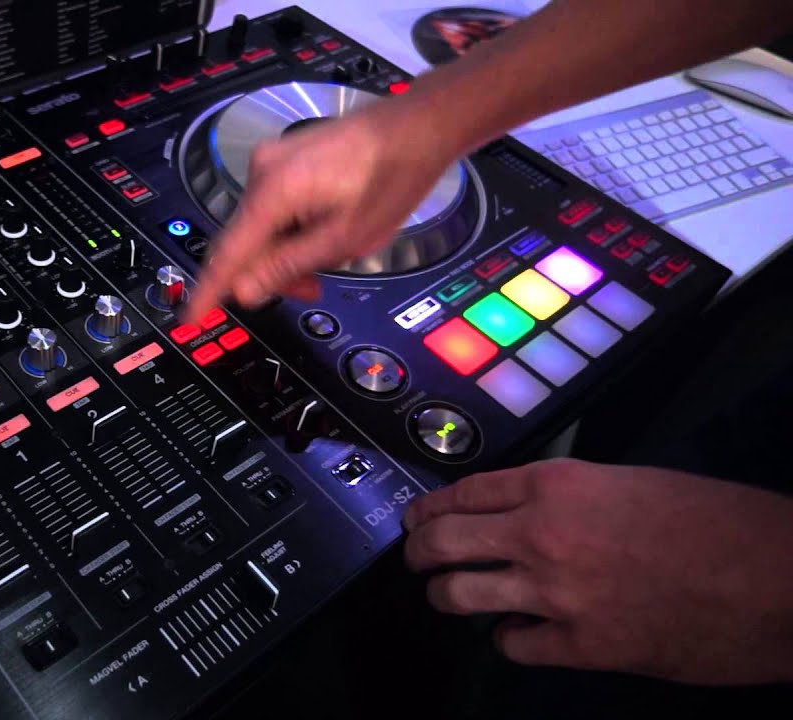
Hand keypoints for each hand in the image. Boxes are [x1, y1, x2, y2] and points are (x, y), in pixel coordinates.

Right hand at [183, 95, 459, 323]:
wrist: (417, 126)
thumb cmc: (391, 177)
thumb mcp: (344, 237)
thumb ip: (288, 266)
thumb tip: (243, 290)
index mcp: (274, 191)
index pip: (228, 253)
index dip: (209, 290)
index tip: (191, 316)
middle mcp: (262, 171)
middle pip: (244, 241)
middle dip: (269, 273)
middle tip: (310, 290)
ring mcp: (272, 161)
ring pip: (261, 226)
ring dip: (285, 252)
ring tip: (328, 260)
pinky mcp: (285, 159)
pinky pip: (273, 207)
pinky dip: (291, 229)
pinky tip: (323, 234)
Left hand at [403, 458, 792, 685]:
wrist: (776, 579)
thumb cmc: (718, 523)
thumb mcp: (630, 484)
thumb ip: (569, 497)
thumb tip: (526, 514)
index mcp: (556, 483)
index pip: (464, 492)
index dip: (430, 507)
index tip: (415, 517)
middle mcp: (541, 533)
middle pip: (443, 541)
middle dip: (419, 551)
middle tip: (415, 558)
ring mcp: (556, 594)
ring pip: (460, 596)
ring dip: (447, 596)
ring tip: (447, 597)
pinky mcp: (581, 647)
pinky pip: (514, 644)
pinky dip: (510, 638)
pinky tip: (517, 633)